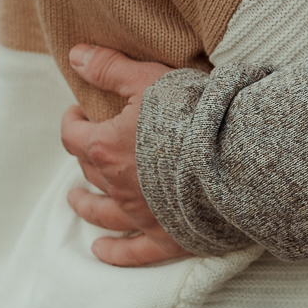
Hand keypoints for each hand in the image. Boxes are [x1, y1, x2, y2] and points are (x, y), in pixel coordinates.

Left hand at [61, 44, 189, 265]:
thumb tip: (75, 54)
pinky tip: (100, 251)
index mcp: (106, 147)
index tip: (78, 113)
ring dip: (86, 206)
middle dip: (83, 157)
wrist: (235, 158)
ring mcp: (140, 215)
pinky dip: (114, 253)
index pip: (73, 135)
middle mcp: (117, 185)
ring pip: (102, 213)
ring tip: (76, 201)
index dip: (72, 122)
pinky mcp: (167, 237)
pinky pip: (133, 252)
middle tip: (87, 147)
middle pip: (89, 172)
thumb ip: (110, 68)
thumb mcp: (150, 79)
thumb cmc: (193, 115)